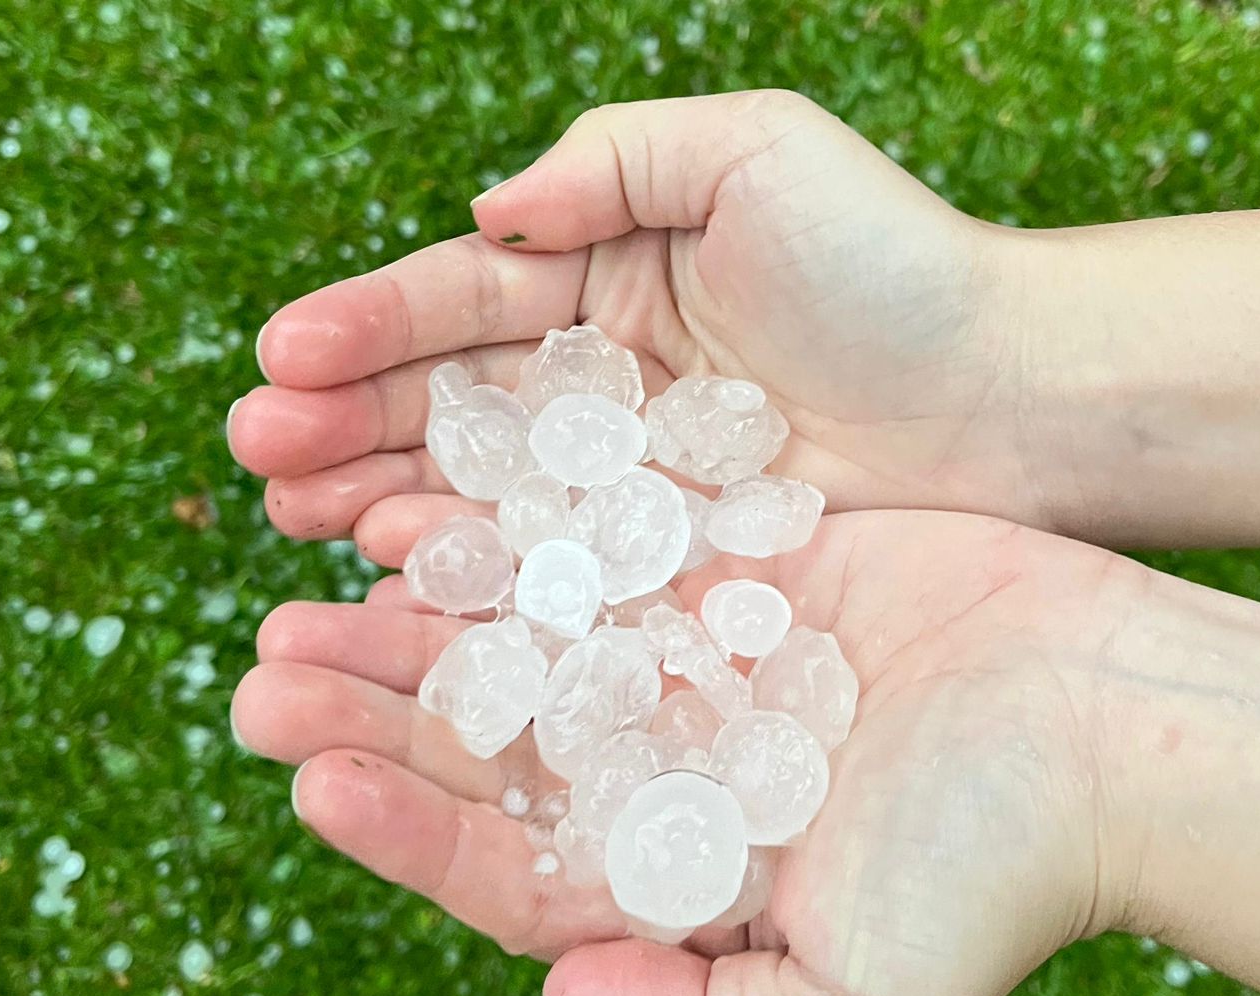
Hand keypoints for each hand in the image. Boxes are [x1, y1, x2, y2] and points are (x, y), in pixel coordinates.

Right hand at [226, 91, 1068, 543]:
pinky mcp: (667, 555)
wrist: (1005, 397)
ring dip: (384, 498)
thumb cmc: (889, 262)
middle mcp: (604, 375)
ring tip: (297, 519)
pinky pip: (552, 561)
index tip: (278, 355)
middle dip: (346, 421)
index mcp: (608, 271)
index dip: (369, 327)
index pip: (463, 298)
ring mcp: (629, 473)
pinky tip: (401, 576)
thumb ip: (612, 165)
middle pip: (449, 399)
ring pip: (482, 486)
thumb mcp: (750, 155)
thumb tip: (487, 211)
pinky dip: (475, 569)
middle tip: (255, 455)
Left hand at [232, 503, 1152, 995]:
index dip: (410, 831)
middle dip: (378, 721)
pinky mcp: (740, 574)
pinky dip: (522, 542)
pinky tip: (430, 518)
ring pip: (532, 646)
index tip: (316, 781)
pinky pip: (606, 554)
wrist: (1118, 725)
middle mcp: (678, 777)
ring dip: (421, 628)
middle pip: (500, 752)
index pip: (515, 870)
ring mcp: (703, 669)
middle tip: (264, 681)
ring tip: (310, 596)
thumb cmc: (1003, 875)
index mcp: (686, 885)